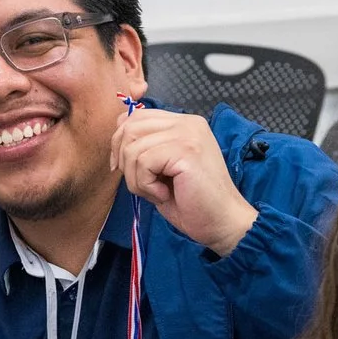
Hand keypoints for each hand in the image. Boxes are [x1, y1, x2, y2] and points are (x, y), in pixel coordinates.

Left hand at [113, 107, 256, 254]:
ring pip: (133, 149)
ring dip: (136, 179)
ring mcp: (188, 134)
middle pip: (130, 129)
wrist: (221, 222)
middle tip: (140, 185)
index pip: (136, 117)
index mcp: (183, 123)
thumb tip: (116, 139)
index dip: (120, 142)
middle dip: (124, 162)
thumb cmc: (192, 201)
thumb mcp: (162, 168)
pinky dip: (146, 185)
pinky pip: (144, 162)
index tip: (123, 167)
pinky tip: (164, 194)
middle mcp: (187, 122)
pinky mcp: (186, 150)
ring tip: (156, 192)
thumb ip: (145, 149)